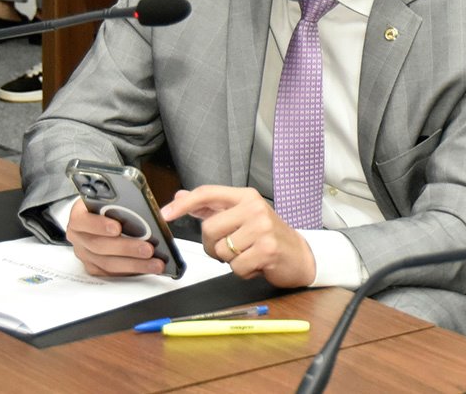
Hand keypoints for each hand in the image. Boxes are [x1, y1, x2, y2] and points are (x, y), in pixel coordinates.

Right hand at [67, 199, 166, 276]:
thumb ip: (130, 197)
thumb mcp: (116, 194)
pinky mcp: (94, 266)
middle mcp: (79, 235)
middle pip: (99, 245)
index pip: (84, 220)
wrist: (98, 216)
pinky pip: (111, 272)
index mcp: (80, 213)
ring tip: (154, 261)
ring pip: (107, 262)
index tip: (117, 227)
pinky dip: (131, 270)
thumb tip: (168, 200)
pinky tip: (148, 267)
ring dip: (134, 263)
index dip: (99, 224)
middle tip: (147, 248)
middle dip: (126, 247)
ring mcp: (85, 252)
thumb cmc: (109, 204)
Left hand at [162, 185, 316, 287]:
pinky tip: (257, 264)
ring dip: (230, 260)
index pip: (208, 194)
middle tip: (233, 247)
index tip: (165, 214)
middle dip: (214, 245)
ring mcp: (262, 228)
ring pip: (220, 251)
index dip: (183, 204)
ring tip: (248, 254)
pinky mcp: (267, 249)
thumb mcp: (241, 216)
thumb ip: (211, 207)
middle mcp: (254, 208)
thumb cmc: (267, 235)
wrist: (300, 254)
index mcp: (246, 196)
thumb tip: (181, 196)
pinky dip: (242, 271)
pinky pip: (235, 267)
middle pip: (209, 229)